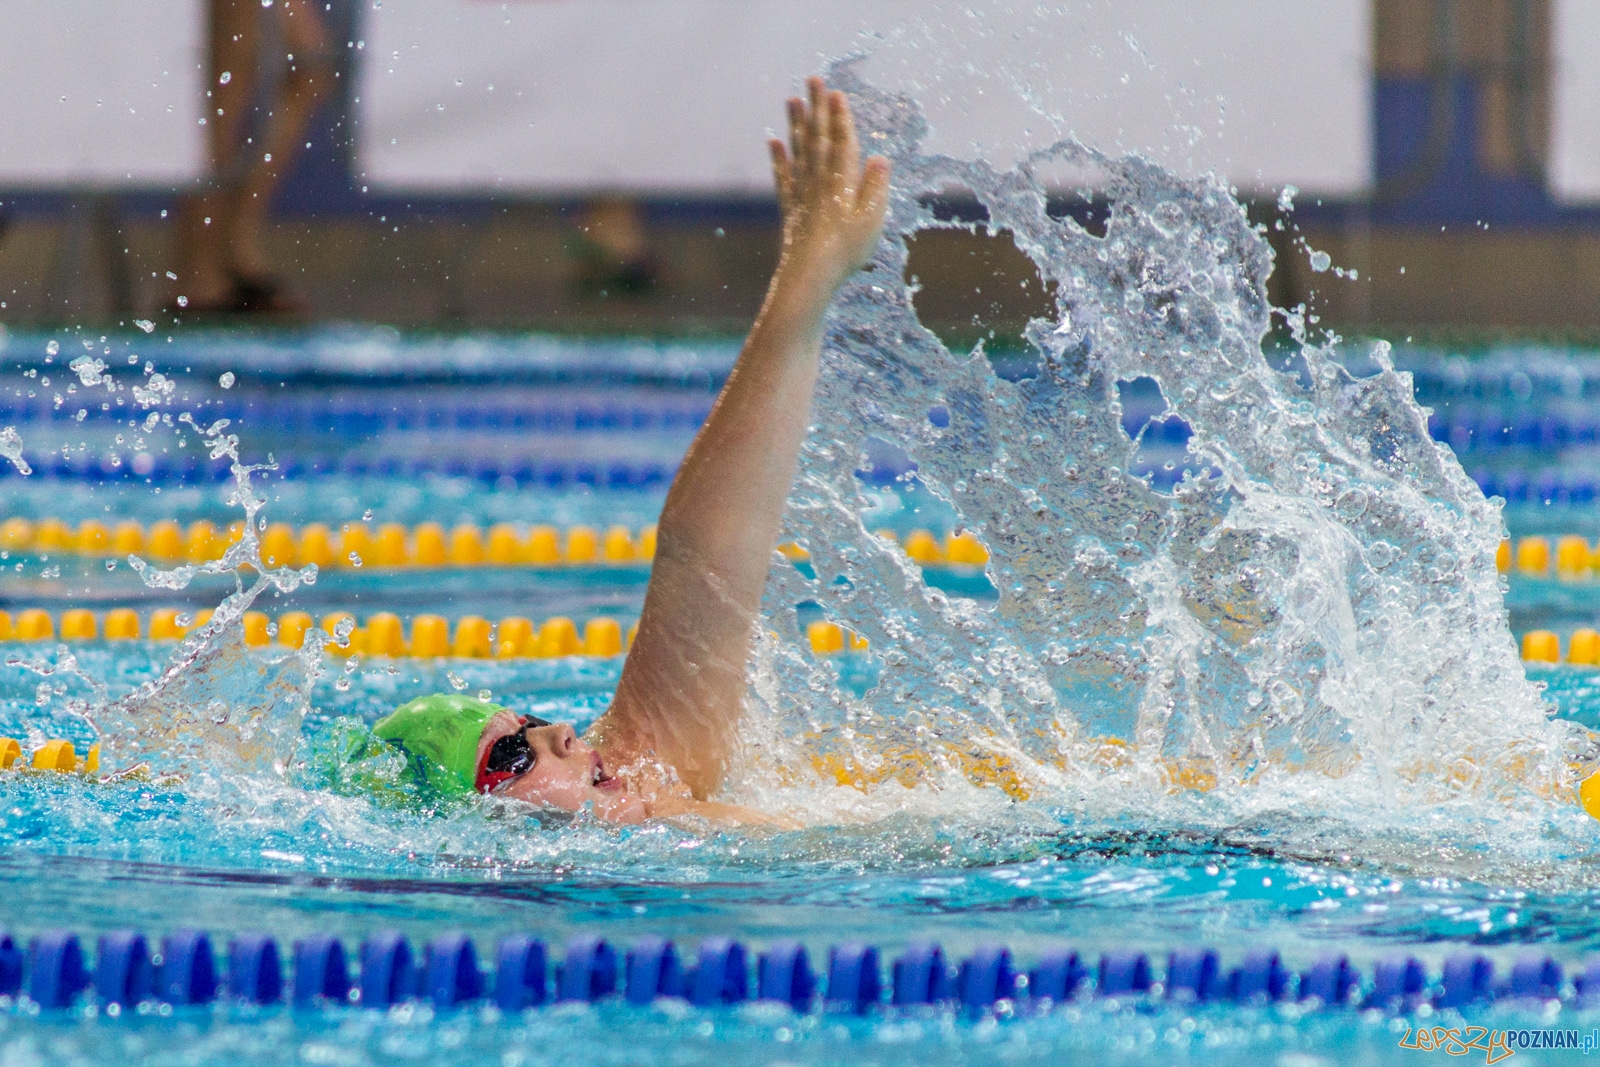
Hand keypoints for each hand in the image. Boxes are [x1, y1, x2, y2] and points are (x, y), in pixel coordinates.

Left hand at [769, 77, 890, 290]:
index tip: (836, 93)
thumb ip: (876, 188)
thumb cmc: (846, 250)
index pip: (843, 142)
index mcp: (842, 181)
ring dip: (796, 124)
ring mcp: (802, 193)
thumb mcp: (872, 220)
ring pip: (799, 151)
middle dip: (817, 107)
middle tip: (812, 79)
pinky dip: (778, 159)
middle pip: (818, 138)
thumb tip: (880, 159)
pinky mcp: (790, 208)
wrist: (809, 274)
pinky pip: (783, 177)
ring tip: (792, 100)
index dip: (840, 117)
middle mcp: (819, 180)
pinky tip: (773, 142)